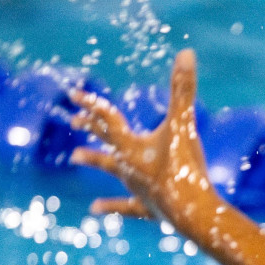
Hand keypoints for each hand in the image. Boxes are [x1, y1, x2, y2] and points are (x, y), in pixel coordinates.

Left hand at [69, 49, 216, 226]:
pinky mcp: (147, 208)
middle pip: (105, 142)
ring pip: (111, 171)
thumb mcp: (184, 125)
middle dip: (91, 128)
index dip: (93, 104)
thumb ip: (183, 90)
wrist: (191, 213)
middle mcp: (127, 166)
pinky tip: (93, 208)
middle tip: (74, 120)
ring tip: (74, 156)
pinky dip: (110, 206)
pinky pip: (125, 206)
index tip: (74, 94)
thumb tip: (186, 52)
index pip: (108, 119)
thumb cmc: (184, 169)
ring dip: (95, 161)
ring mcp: (136, 189)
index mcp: (132, 145)